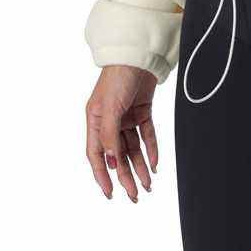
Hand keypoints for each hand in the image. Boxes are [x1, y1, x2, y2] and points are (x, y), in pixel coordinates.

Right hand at [85, 65, 158, 201]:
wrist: (138, 54)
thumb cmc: (117, 77)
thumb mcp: (109, 109)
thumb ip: (109, 136)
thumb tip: (110, 162)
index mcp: (95, 120)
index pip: (96, 154)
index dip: (102, 175)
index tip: (110, 193)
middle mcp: (109, 121)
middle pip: (117, 155)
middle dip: (126, 176)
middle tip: (134, 195)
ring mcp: (126, 116)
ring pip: (133, 148)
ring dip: (141, 166)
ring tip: (148, 185)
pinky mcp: (142, 110)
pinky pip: (146, 135)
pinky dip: (151, 149)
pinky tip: (156, 164)